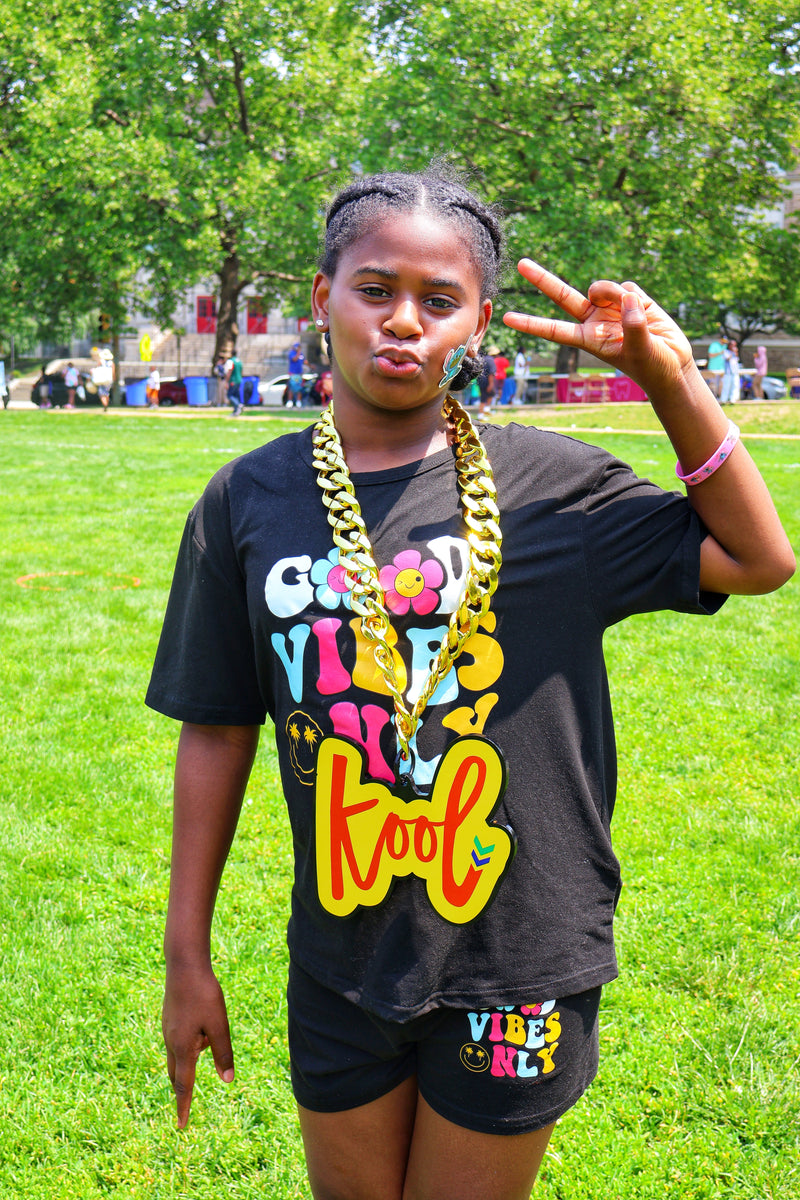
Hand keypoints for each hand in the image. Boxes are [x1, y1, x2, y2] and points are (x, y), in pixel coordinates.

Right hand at [162, 962, 234, 1127]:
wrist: (184, 965)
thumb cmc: (204, 995)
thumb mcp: (219, 1025)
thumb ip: (223, 1054)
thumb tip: (227, 1080)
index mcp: (183, 1048)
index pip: (184, 1085)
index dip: (184, 1106)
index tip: (181, 1126)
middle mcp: (171, 1042)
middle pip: (176, 1074)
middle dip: (182, 1088)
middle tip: (185, 1105)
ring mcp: (167, 1029)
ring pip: (178, 1054)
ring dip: (190, 1057)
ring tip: (209, 1030)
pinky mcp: (169, 1018)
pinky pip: (178, 1039)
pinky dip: (189, 1041)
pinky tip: (201, 1021)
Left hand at [503, 259, 696, 396]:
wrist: (672, 363)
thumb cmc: (653, 366)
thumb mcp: (642, 351)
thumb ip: (634, 325)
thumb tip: (626, 298)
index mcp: (588, 339)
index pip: (553, 330)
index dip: (531, 324)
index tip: (506, 319)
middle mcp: (594, 321)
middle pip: (563, 296)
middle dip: (543, 279)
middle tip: (521, 264)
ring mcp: (610, 308)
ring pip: (603, 287)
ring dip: (615, 294)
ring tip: (634, 313)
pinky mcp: (629, 299)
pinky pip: (627, 287)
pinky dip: (636, 297)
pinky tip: (645, 310)